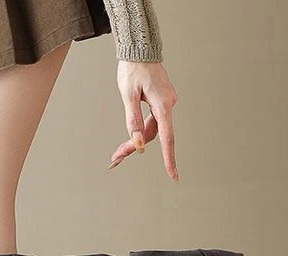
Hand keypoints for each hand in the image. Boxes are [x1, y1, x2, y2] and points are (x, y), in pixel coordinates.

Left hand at [107, 61, 177, 180]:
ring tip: (117, 153)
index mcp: (162, 104)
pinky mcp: (161, 101)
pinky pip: (152, 121)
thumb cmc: (132, 69)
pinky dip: (140, 130)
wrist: (139, 49)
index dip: (168, 158)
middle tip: (115, 159)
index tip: (173, 175)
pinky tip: (129, 138)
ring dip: (135, 141)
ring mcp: (166, 103)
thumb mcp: (128, 95)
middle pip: (153, 135)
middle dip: (135, 147)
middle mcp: (167, 105)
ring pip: (152, 130)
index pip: (166, 138)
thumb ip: (133, 121)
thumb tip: (139, 143)